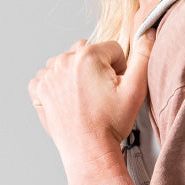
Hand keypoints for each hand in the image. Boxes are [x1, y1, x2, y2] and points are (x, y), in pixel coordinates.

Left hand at [27, 31, 155, 184]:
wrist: (88, 151)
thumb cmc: (111, 124)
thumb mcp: (136, 90)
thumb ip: (144, 57)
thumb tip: (146, 34)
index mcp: (88, 56)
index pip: (112, 49)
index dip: (119, 69)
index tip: (115, 87)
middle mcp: (64, 61)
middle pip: (88, 52)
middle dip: (97, 68)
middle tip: (102, 94)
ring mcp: (48, 75)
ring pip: (69, 63)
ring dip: (77, 74)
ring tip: (86, 98)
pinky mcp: (38, 89)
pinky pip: (50, 76)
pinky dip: (59, 85)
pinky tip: (70, 100)